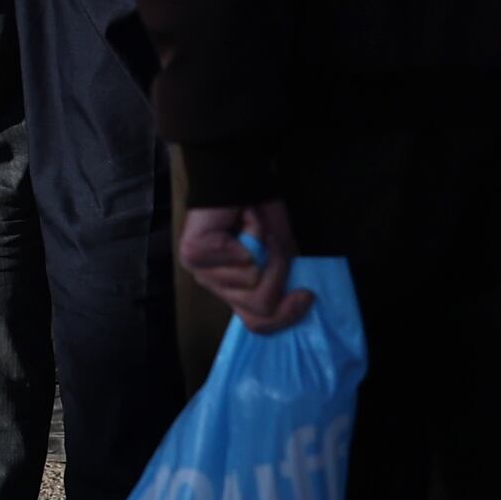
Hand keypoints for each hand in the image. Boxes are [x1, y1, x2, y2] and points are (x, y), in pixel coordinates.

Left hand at [179, 201, 303, 331]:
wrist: (238, 176)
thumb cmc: (258, 213)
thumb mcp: (280, 255)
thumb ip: (284, 283)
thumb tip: (301, 306)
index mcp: (231, 289)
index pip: (256, 323)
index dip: (286, 316)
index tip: (306, 296)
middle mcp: (211, 284)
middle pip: (259, 306)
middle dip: (278, 272)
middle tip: (268, 241)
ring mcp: (200, 270)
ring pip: (253, 282)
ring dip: (266, 248)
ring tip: (252, 226)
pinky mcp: (194, 253)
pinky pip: (243, 260)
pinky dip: (254, 234)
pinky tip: (240, 219)